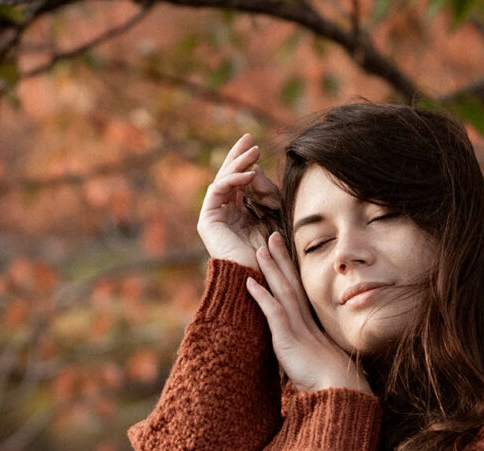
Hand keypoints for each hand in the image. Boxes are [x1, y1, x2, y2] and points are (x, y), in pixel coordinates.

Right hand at [197, 133, 281, 272]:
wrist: (262, 278)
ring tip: (253, 151)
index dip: (247, 163)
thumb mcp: (276, 215)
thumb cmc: (274, 252)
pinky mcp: (208, 220)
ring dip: (237, 163)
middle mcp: (225, 213)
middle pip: (228, 177)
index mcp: (240, 213)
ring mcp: (215, 216)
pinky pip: (218, 190)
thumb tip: (256, 171)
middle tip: (248, 138)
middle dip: (238, 156)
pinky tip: (249, 173)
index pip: (240, 182)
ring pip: (222, 180)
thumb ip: (268, 194)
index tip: (258, 147)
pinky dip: (233, 180)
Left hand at [244, 232, 372, 394]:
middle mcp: (305, 322)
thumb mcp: (316, 363)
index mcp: (311, 326)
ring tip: (260, 249)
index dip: (291, 271)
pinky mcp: (289, 340)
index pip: (298, 292)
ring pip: (283, 291)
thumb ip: (307, 353)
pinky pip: (274, 313)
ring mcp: (297, 329)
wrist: (339, 392)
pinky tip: (249, 282)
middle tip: (273, 236)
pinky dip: (261, 296)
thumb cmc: (331, 384)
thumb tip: (303, 355)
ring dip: (271, 269)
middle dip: (282, 259)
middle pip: (291, 283)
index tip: (284, 253)